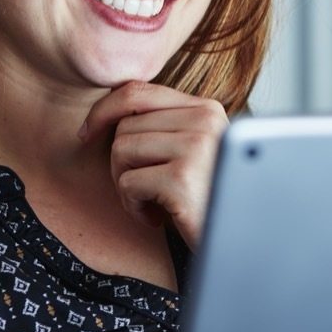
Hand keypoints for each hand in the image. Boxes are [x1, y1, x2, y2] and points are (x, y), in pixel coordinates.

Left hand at [79, 81, 227, 249]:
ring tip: (150, 203)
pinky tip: (157, 218)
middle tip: (141, 190)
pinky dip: (134, 207)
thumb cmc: (212, 199)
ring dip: (125, 185)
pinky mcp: (182, 178)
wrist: (244, 240)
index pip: (138, 91)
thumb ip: (168, 127)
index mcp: (207, 109)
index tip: (87, 133)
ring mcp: (195, 147)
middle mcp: (204, 120)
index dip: (104, 110)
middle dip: (121, 162)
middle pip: (125, 126)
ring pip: (122, 150)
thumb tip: (109, 114)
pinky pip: (129, 183)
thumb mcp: (196, 153)